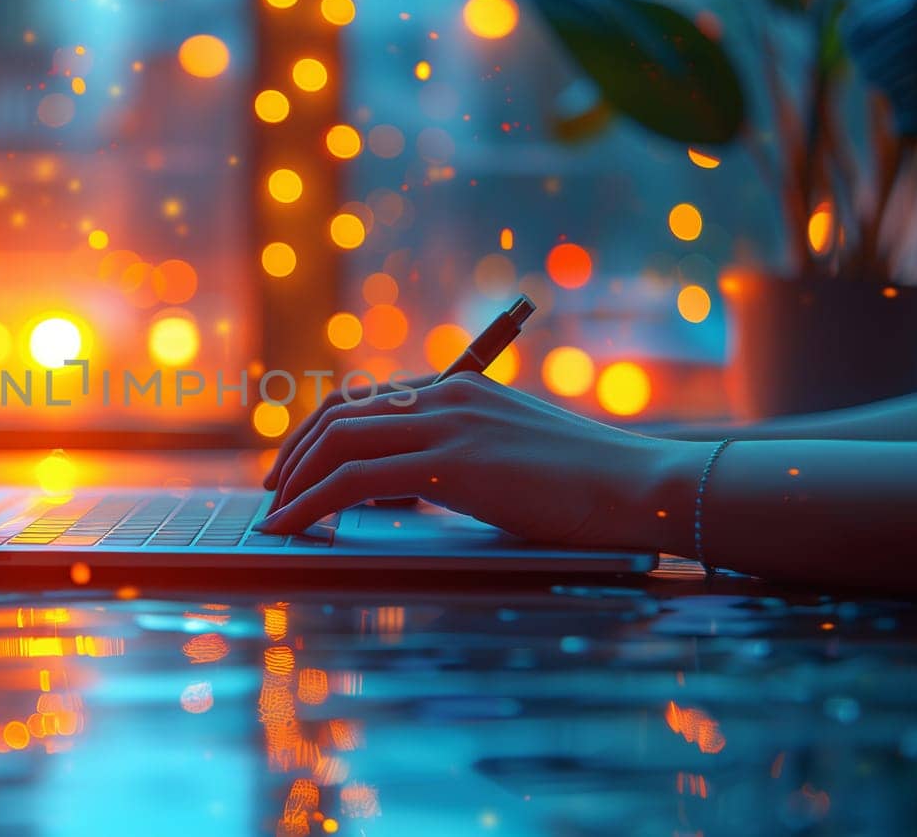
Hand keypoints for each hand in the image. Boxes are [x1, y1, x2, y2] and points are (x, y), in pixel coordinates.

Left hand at [258, 372, 706, 551]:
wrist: (644, 486)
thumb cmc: (590, 487)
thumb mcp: (515, 459)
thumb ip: (465, 456)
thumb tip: (414, 485)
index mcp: (461, 388)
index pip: (366, 401)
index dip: (319, 433)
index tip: (296, 468)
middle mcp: (447, 395)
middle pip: (339, 414)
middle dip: (294, 454)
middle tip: (272, 493)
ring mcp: (449, 423)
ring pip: (338, 442)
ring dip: (294, 481)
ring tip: (275, 517)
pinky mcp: (452, 462)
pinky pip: (354, 479)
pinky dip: (311, 502)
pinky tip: (293, 527)